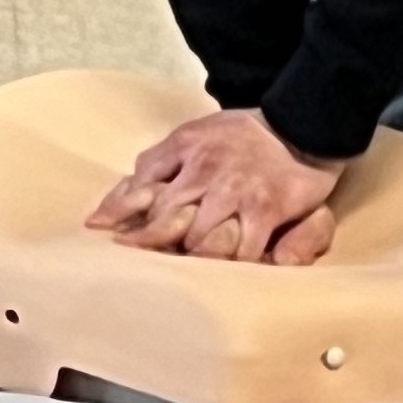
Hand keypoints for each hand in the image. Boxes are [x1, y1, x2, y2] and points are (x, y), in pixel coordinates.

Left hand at [83, 110, 346, 265]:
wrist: (298, 125)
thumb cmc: (237, 137)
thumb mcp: (189, 136)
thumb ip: (153, 165)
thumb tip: (107, 208)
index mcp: (183, 149)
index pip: (141, 187)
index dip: (120, 213)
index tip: (104, 233)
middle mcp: (205, 171)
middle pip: (166, 220)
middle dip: (151, 244)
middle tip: (139, 264)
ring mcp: (236, 192)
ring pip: (199, 240)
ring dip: (189, 258)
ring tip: (179, 278)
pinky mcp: (265, 209)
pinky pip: (242, 249)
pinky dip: (231, 265)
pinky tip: (223, 275)